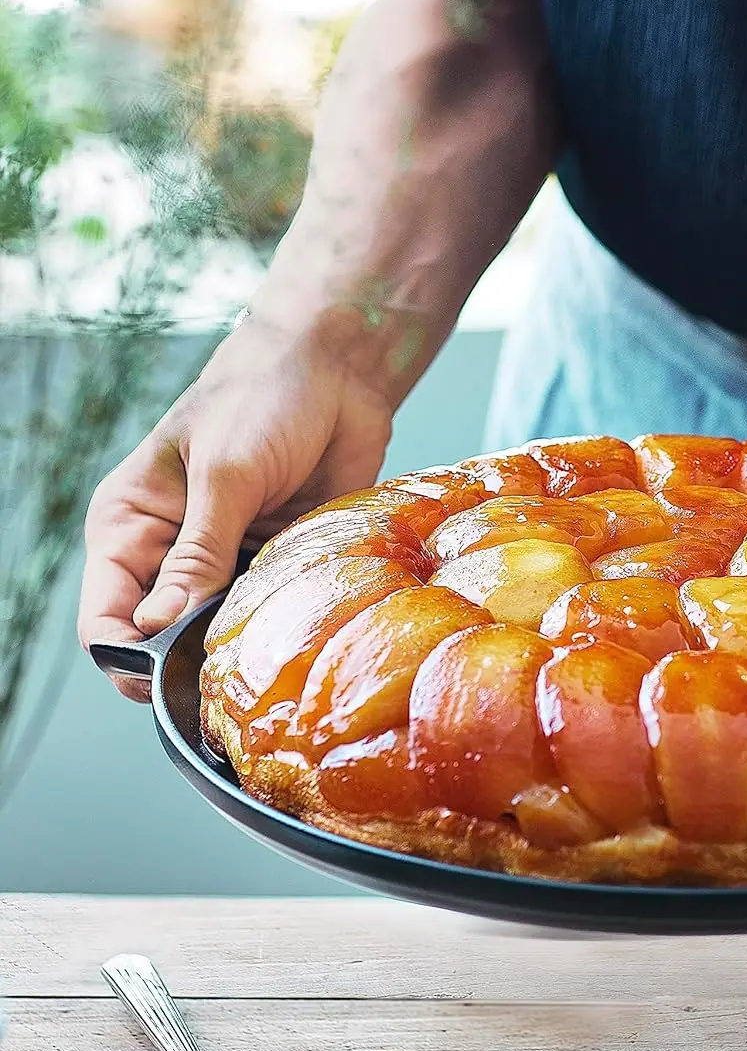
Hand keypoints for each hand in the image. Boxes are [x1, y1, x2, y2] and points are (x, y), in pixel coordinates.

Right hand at [79, 306, 395, 698]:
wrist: (336, 369)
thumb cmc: (263, 399)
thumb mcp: (224, 474)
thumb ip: (198, 554)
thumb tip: (161, 630)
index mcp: (131, 527)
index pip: (107, 620)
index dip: (129, 661)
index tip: (173, 681)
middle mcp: (172, 554)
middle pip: (164, 643)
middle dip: (192, 665)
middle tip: (234, 676)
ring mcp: (229, 563)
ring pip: (221, 636)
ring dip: (244, 648)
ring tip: (273, 654)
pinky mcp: (279, 563)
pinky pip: (273, 614)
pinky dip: (285, 626)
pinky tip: (306, 630)